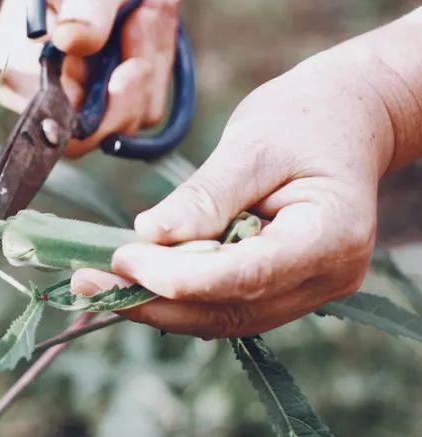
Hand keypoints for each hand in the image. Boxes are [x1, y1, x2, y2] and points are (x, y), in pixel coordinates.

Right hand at [0, 0, 180, 156]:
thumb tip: (73, 41)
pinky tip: (154, 15)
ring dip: (153, 57)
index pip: (59, 125)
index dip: (102, 107)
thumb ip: (83, 11)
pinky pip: (149, 100)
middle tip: (146, 11)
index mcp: (16, 73)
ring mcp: (76, 106)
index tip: (133, 66)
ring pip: (134, 114)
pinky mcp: (106, 103)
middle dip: (136, 73)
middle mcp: (40, 100)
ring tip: (150, 2)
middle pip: (100, 128)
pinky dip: (159, 59)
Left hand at [71, 40, 397, 338]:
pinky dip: (177, 296)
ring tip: (98, 282)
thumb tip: (149, 234)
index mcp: (331, 237)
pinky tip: (133, 279)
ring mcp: (308, 290)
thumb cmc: (305, 119)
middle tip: (89, 282)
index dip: (177, 277)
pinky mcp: (283, 288)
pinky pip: (225, 304)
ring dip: (156, 305)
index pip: (244, 276)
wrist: (346, 120)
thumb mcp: (252, 144)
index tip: (122, 257)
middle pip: (228, 309)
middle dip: (153, 300)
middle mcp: (327, 278)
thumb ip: (205, 194)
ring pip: (222, 317)